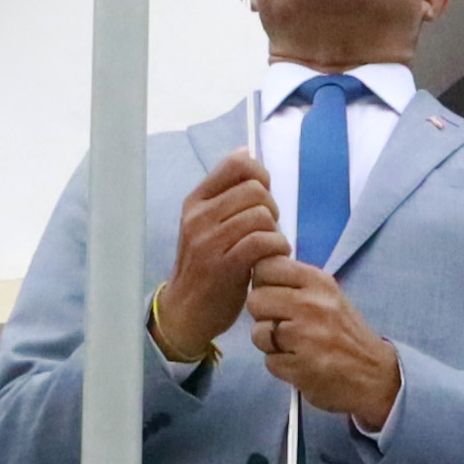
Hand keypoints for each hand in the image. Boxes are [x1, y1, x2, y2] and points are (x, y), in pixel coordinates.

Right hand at [152, 151, 283, 362]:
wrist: (186, 312)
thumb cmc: (204, 266)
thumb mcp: (207, 223)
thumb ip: (226, 192)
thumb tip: (245, 152)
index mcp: (196, 201)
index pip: (236, 165)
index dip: (260, 175)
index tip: (262, 197)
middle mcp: (199, 216)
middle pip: (255, 190)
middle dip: (271, 207)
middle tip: (267, 228)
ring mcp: (209, 240)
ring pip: (261, 215)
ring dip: (275, 231)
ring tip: (268, 245)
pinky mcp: (224, 265)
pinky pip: (262, 241)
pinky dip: (277, 247)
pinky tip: (272, 257)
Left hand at [247, 259, 402, 430]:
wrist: (375, 374)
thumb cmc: (345, 333)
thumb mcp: (329, 295)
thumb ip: (296, 283)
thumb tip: (256, 271)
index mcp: (319, 282)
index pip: (265, 266)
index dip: (263, 282)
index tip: (275, 294)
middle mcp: (311, 304)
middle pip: (255, 300)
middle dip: (263, 314)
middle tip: (283, 324)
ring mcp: (305, 336)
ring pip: (258, 332)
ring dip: (270, 343)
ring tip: (294, 346)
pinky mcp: (299, 366)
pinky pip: (269, 361)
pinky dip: (281, 365)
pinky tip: (300, 363)